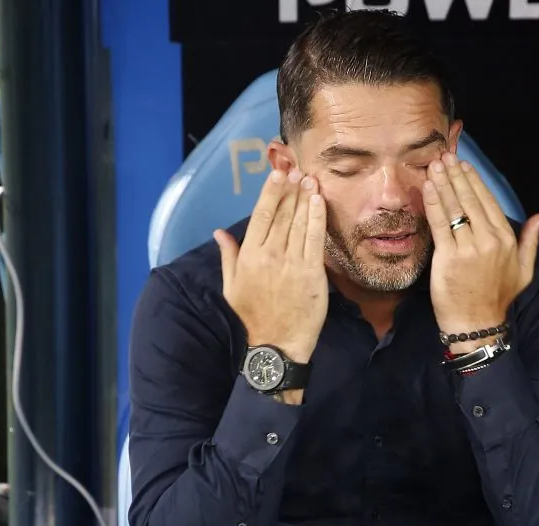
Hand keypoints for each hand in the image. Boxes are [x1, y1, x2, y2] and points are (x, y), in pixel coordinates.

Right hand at [213, 169, 327, 363]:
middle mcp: (269, 256)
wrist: (276, 344)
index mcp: (248, 257)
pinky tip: (319, 201)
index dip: (270, 193)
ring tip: (310, 179)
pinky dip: (317, 217)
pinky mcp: (311, 273)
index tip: (278, 175)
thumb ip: (228, 256)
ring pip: (298, 223)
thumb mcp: (232, 286)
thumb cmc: (253, 316)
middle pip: (281, 215)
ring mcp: (291, 263)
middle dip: (290, 190)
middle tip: (297, 169)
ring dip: (305, 198)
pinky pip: (314, 239)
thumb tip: (219, 232)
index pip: (260, 216)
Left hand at [423, 153, 538, 351]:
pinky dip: (433, 203)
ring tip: (435, 165)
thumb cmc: (497, 298)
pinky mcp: (448, 256)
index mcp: (506, 240)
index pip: (489, 202)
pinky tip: (427, 187)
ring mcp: (468, 247)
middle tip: (445, 156)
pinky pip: (440, 223)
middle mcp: (489, 240)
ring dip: (443, 183)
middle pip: (470, 200)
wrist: (476, 322)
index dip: (475, 182)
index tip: (464, 166)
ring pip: (455, 208)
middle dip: (457, 175)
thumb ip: (530, 241)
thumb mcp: (523, 270)